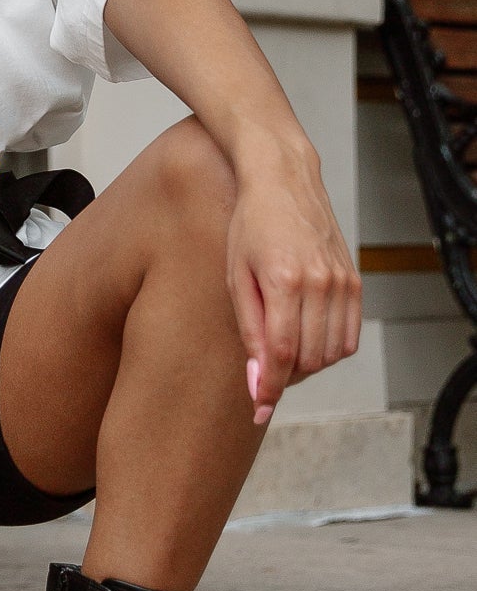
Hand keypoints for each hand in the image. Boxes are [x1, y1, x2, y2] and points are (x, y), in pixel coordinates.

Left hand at [225, 141, 361, 421]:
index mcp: (283, 279)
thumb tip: (259, 382)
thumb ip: (249, 331)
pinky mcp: (354, 281)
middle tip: (264, 372)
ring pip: (332, 353)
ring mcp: (341, 281)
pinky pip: (348, 336)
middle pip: (310, 358)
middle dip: (285, 377)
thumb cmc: (249, 225)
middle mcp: (319, 282)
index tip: (258, 409)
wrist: (283, 181)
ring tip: (282, 351)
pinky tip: (306, 338)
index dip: (270, 388)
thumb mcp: (235, 276)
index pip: (283, 353)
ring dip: (307, 365)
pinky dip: (329, 349)